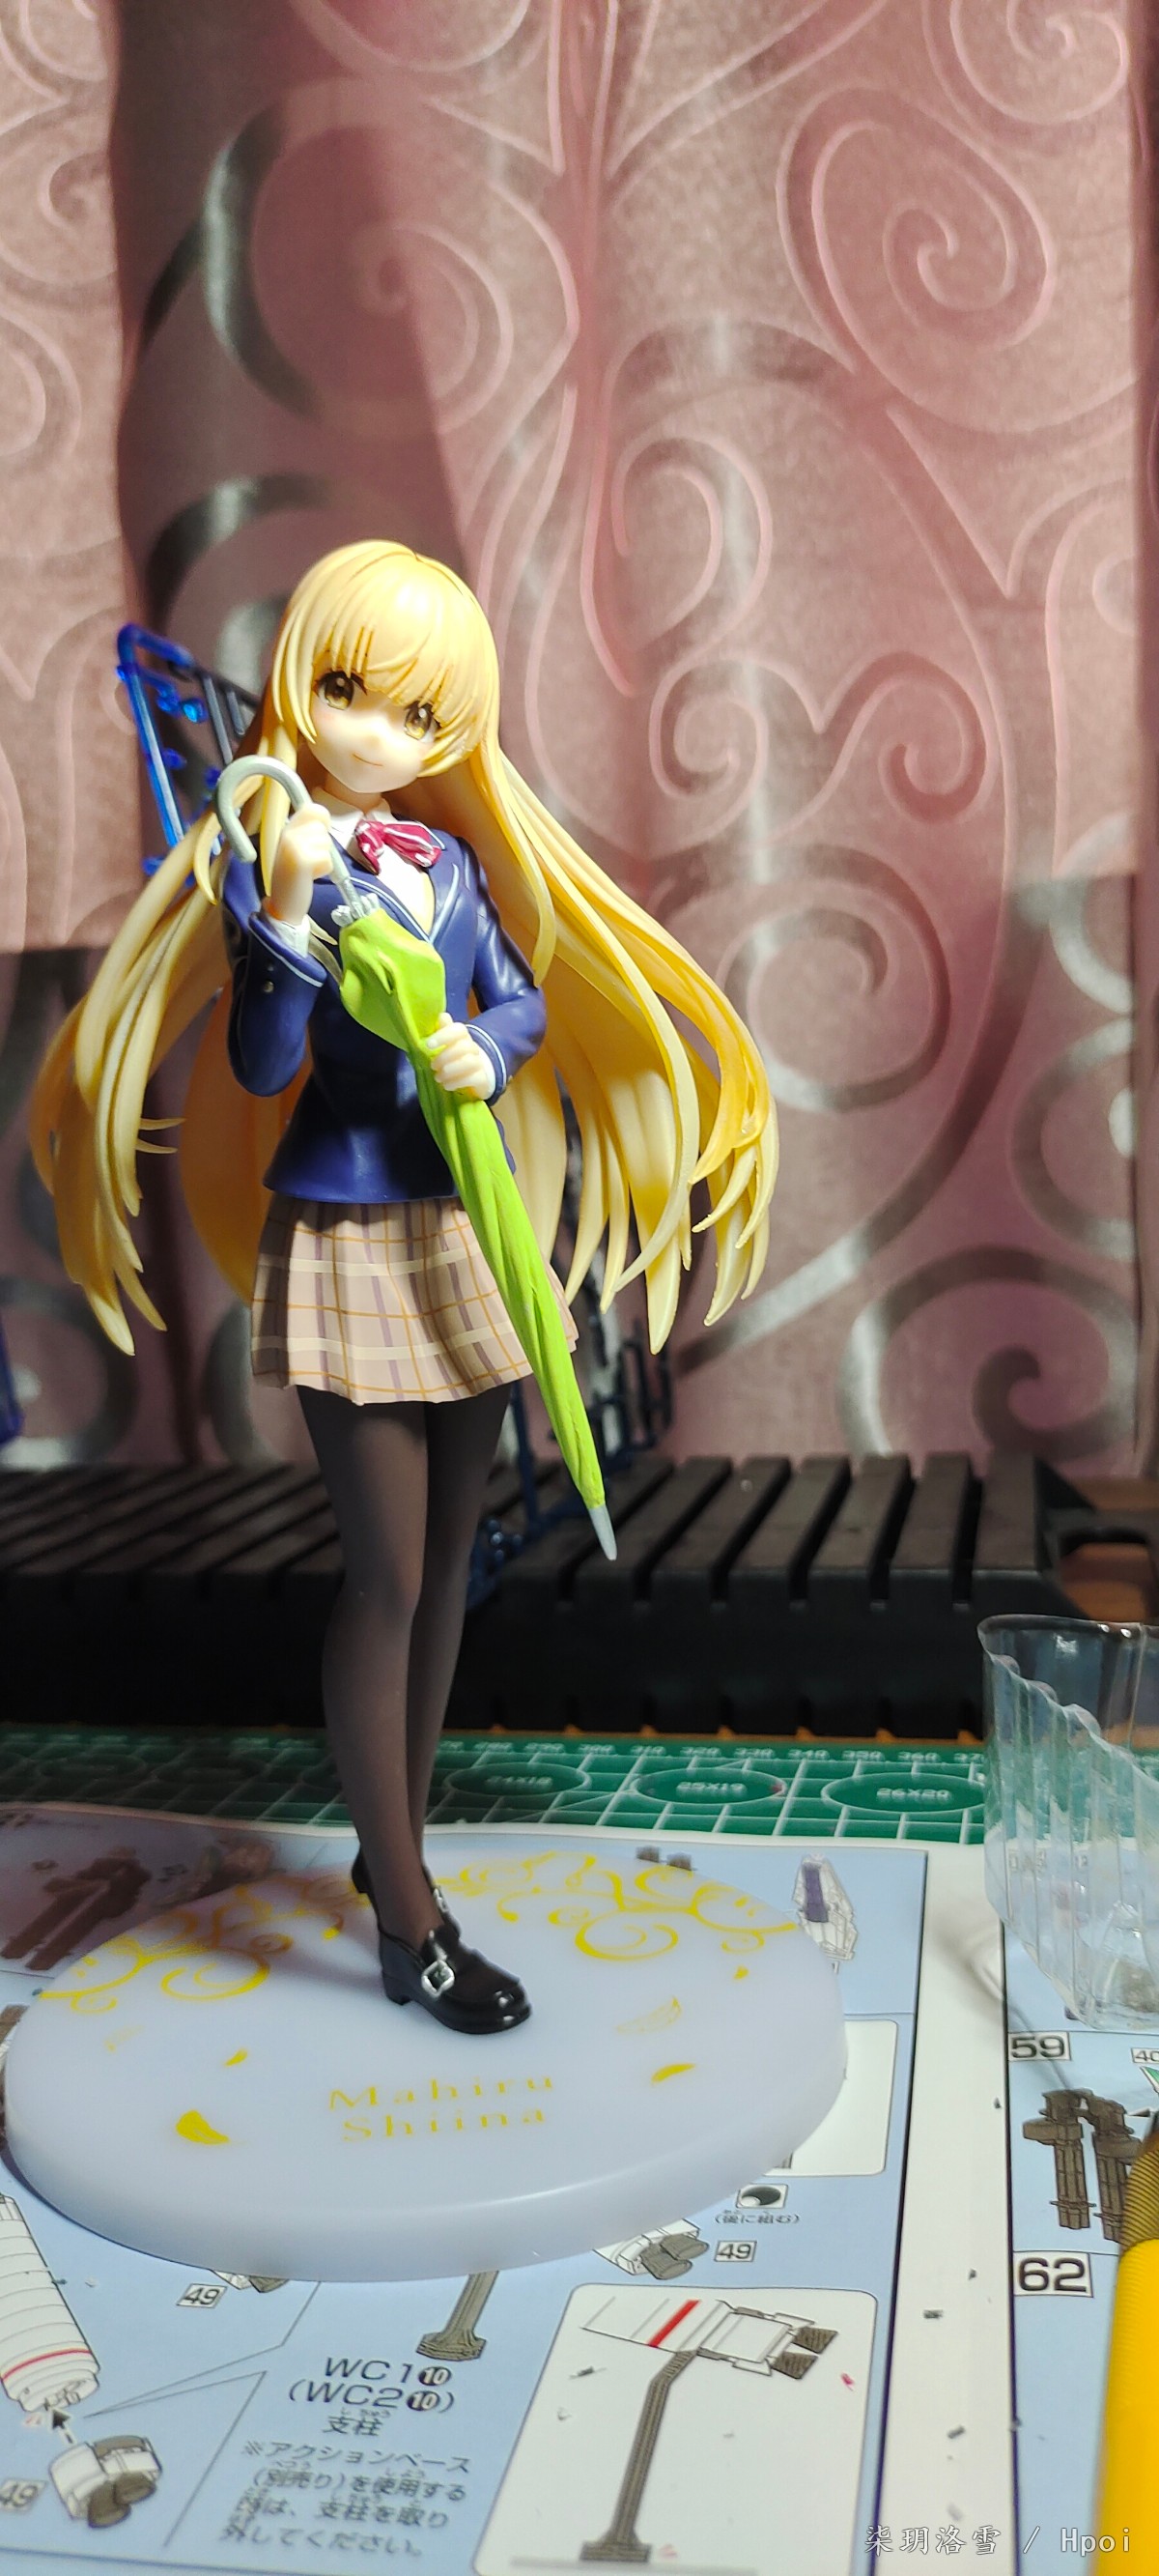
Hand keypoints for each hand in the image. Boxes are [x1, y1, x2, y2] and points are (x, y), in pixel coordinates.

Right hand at [264, 800, 334, 928]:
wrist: (282, 904)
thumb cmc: (294, 877)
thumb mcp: (296, 849)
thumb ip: (307, 832)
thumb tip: (324, 816)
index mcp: (286, 829)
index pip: (313, 809)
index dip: (322, 821)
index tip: (318, 837)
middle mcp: (287, 834)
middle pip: (323, 829)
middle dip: (323, 846)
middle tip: (308, 861)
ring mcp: (293, 846)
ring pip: (326, 844)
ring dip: (323, 859)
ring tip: (308, 869)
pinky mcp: (301, 860)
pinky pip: (327, 859)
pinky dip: (324, 870)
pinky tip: (310, 876)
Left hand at [425, 1014, 496, 1099]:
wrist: (475, 1077)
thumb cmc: (454, 1058)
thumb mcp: (446, 1045)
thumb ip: (442, 1031)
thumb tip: (441, 1015)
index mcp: (463, 1037)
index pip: (459, 1029)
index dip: (444, 1035)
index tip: (429, 1044)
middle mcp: (473, 1048)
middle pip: (464, 1046)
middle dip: (444, 1057)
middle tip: (433, 1066)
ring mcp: (480, 1063)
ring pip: (470, 1062)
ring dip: (450, 1070)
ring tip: (438, 1077)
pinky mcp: (483, 1079)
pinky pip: (473, 1078)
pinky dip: (457, 1082)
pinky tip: (447, 1085)